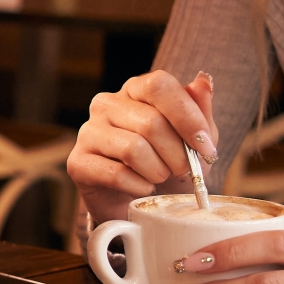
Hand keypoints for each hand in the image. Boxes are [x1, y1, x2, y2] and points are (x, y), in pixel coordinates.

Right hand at [67, 70, 218, 224]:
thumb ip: (199, 109)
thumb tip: (204, 81)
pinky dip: (139, 187)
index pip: (159, 85)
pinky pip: (116, 174)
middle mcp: (107, 104)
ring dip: (158, 172)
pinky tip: (142, 188)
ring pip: (134, 149)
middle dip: (178, 154)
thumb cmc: (165, 163)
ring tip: (160, 178)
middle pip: (151, 122)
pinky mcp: (77, 162)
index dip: (188, 116)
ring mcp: (88, 131)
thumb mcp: (192, 138)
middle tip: (185, 171)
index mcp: (135, 90)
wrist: (136, 202)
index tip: (206, 146)